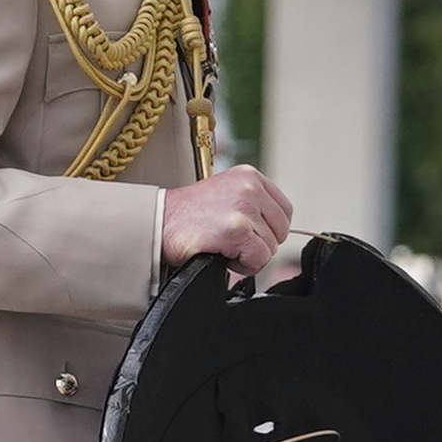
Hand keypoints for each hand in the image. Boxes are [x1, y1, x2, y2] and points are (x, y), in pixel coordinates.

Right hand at [160, 166, 293, 278]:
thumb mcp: (224, 195)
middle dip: (259, 243)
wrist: (156, 224)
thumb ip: (252, 205)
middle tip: (229, 241)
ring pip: (270, 248)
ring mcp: (244, 208)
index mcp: (248, 176)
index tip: (245, 233)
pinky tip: (221, 253)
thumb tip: (275, 230)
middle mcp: (249, 187)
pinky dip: (241, 265)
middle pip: (281, 231)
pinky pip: (258, 260)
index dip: (267, 229)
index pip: (284, 211)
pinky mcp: (236, 230)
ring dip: (247, 255)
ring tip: (221, 245)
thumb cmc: (186, 216)